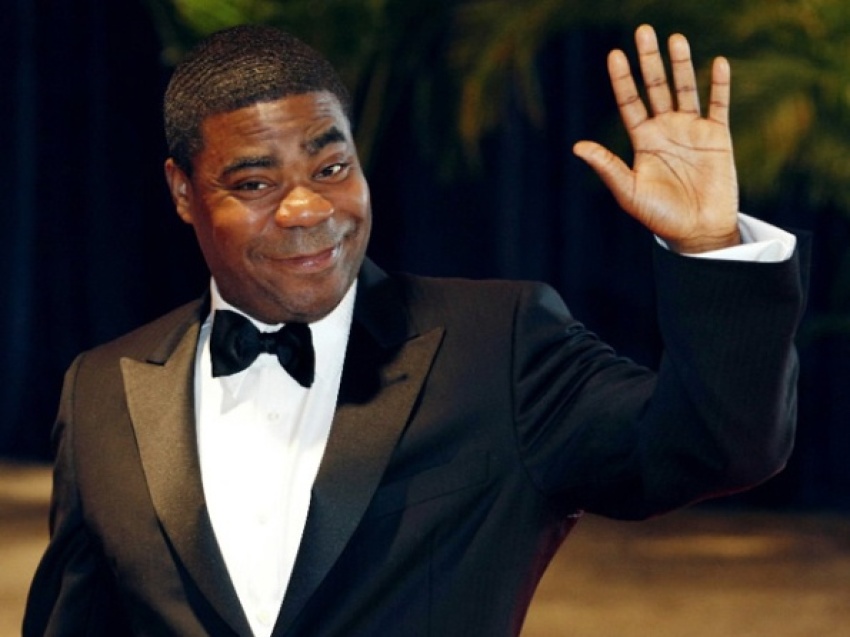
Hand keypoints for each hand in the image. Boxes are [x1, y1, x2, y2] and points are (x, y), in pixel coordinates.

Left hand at [573, 24, 740, 252]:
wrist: (698, 232)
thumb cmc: (660, 216)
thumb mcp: (629, 191)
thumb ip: (607, 166)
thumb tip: (577, 146)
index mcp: (643, 141)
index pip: (630, 102)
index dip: (622, 80)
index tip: (614, 54)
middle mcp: (666, 129)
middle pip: (656, 87)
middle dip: (649, 61)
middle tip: (643, 31)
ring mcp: (692, 130)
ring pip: (685, 89)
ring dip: (681, 64)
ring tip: (675, 38)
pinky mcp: (718, 137)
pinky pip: (719, 105)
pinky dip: (720, 84)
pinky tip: (717, 63)